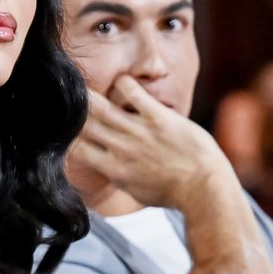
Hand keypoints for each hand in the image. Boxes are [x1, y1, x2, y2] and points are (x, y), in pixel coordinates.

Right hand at [72, 75, 229, 211]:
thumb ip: (119, 176)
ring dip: (90, 94)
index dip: (69, 135)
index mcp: (114, 169)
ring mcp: (139, 132)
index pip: (78, 148)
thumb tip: (107, 168)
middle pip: (84, 124)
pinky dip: (123, 83)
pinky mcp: (158, 118)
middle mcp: (121, 149)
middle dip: (74, 111)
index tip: (68, 124)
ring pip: (102, 107)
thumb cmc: (174, 193)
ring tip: (84, 83)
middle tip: (69, 97)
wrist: (204, 188)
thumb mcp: (137, 191)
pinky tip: (122, 80)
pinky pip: (134, 93)